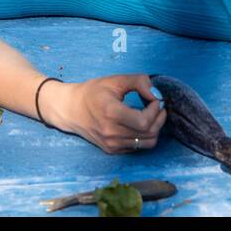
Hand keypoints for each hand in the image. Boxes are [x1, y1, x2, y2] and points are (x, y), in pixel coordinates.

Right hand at [51, 74, 165, 153]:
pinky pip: (138, 147)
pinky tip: (140, 123)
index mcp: (110, 113)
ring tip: (152, 115)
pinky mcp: (112, 150)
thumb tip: (156, 94)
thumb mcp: (115, 80)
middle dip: (159, 118)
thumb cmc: (92, 92)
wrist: (70, 110)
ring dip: (155, 128)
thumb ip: (139, 82)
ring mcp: (111, 144)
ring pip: (147, 143)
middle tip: (158, 106)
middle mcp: (111, 132)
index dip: (155, 110)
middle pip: (149, 133)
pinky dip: (145, 136)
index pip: (144, 121)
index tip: (155, 98)